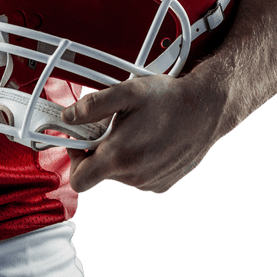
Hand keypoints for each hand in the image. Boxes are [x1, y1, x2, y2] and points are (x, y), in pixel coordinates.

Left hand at [62, 72, 225, 193]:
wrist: (207, 108)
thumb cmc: (169, 99)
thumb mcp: (126, 92)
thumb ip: (92, 105)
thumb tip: (69, 117)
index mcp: (120, 157)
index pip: (79, 180)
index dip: (74, 158)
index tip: (80, 140)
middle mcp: (135, 176)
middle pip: (99, 172)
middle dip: (99, 149)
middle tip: (111, 125)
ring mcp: (150, 182)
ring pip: (119, 173)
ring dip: (119, 153)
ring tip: (134, 129)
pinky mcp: (163, 184)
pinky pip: (138, 176)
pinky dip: (137, 160)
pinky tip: (149, 139)